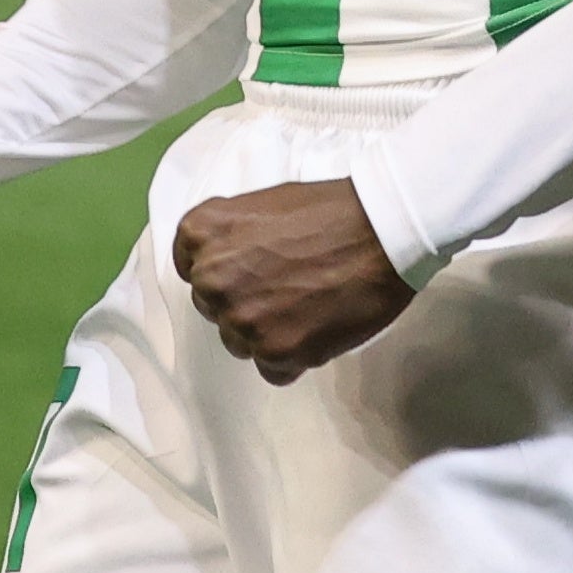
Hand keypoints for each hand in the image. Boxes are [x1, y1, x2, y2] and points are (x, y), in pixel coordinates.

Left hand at [171, 178, 410, 383]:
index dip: (224, 269)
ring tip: (308, 307)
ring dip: (266, 331)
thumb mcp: (265, 203)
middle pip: (213, 306)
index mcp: (203, 233)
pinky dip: (293, 356)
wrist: (383, 231)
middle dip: (244, 300)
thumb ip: (234, 236)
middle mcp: (211, 278)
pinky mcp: (274, 351)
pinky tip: (318, 329)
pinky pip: (271, 368)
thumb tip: (233, 264)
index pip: (190, 266)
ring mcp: (240, 318)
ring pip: (239, 341)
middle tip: (288, 286)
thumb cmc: (333, 210)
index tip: (249, 269)